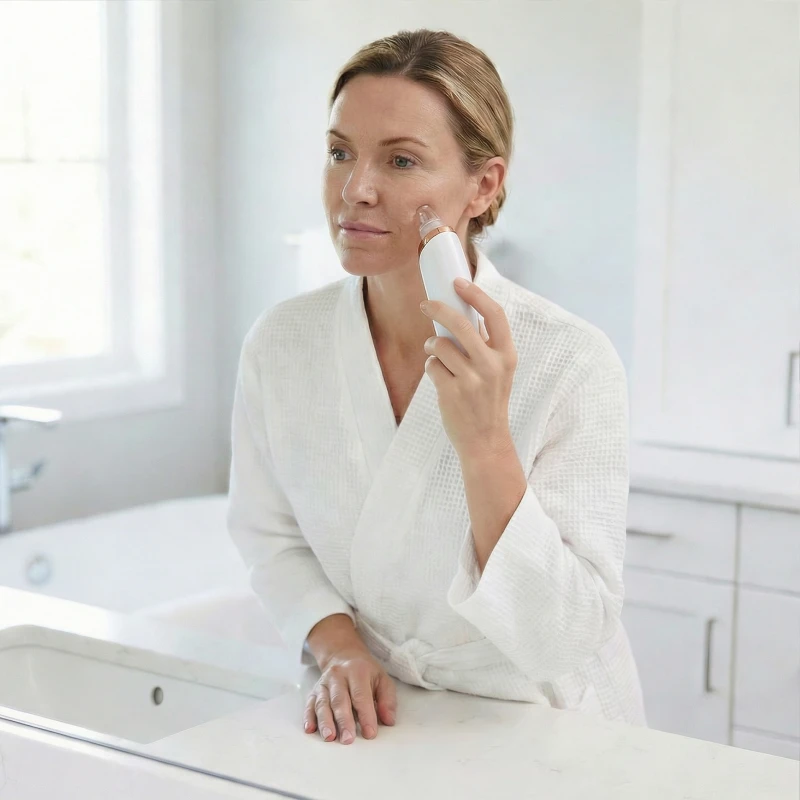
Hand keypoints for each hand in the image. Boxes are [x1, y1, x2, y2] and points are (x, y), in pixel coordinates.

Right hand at [304, 648, 396, 744]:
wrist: (344, 656)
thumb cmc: (366, 673)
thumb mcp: (382, 679)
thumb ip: (387, 700)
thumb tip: (389, 721)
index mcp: (357, 671)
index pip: (361, 695)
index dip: (365, 715)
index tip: (370, 734)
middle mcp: (338, 676)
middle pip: (340, 700)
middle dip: (343, 721)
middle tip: (348, 739)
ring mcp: (324, 683)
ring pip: (323, 703)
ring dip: (325, 721)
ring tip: (329, 737)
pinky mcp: (314, 691)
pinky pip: (309, 704)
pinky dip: (308, 717)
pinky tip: (310, 729)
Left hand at [420, 278, 517, 459]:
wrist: (485, 440)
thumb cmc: (489, 401)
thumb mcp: (499, 371)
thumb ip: (486, 345)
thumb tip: (461, 312)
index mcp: (507, 355)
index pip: (495, 314)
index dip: (475, 294)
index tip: (459, 282)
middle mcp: (492, 365)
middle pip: (459, 323)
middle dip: (437, 308)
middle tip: (426, 304)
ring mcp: (472, 379)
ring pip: (439, 344)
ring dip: (432, 345)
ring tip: (437, 355)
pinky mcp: (452, 392)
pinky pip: (431, 365)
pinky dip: (431, 367)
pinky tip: (440, 377)